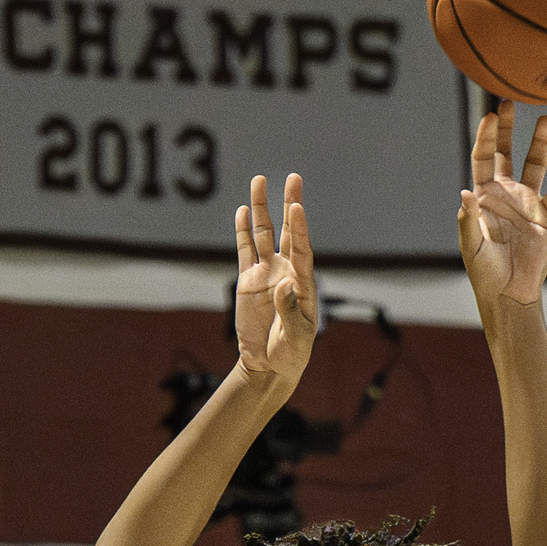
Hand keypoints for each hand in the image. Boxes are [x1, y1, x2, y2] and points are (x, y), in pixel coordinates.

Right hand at [234, 172, 316, 394]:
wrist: (269, 367)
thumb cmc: (290, 355)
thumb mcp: (294, 337)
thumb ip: (289, 310)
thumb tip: (283, 285)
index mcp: (304, 284)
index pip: (302, 250)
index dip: (299, 229)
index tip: (296, 207)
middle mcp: (287, 272)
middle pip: (288, 232)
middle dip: (290, 205)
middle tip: (294, 178)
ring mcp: (267, 274)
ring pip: (264, 235)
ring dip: (262, 209)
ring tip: (259, 181)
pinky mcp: (249, 281)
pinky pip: (245, 250)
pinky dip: (243, 231)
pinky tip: (242, 211)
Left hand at [458, 104, 546, 317]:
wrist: (509, 295)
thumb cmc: (485, 273)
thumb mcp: (472, 247)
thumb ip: (467, 220)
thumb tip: (465, 193)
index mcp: (484, 197)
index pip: (484, 158)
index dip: (486, 137)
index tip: (491, 116)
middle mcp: (506, 193)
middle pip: (507, 152)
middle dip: (508, 128)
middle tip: (510, 101)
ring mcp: (527, 203)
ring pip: (535, 165)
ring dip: (540, 144)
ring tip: (546, 120)